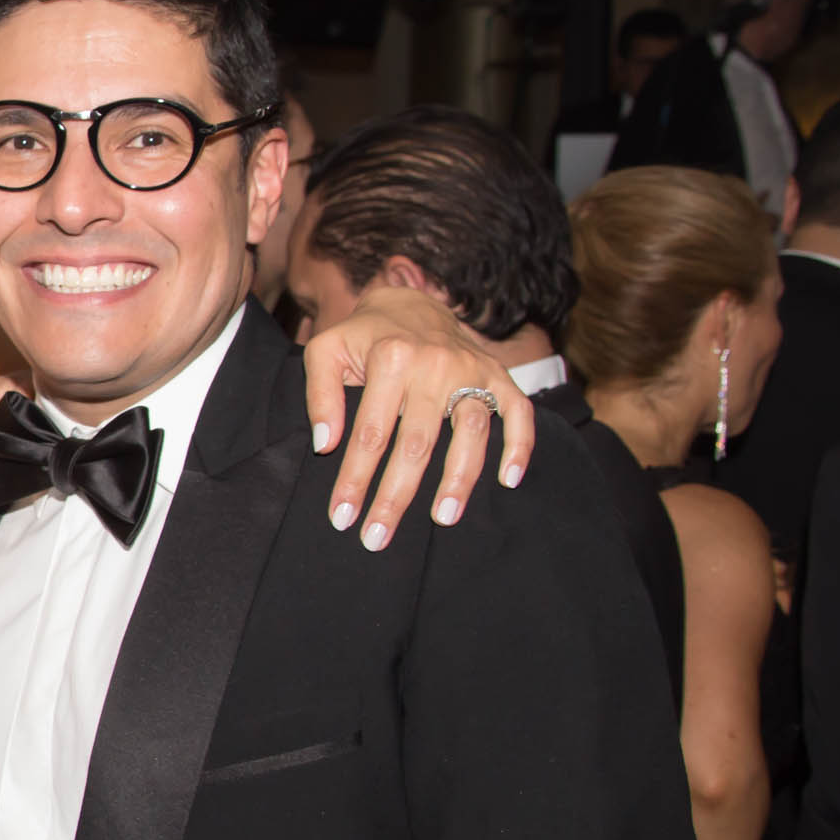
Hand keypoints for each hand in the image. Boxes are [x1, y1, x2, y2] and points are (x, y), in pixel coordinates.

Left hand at [301, 286, 535, 551]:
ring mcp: (472, 370)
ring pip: (471, 432)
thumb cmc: (361, 337)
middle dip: (396, 496)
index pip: (370, 434)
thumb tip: (326, 445)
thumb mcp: (325, 352)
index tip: (342, 519)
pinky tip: (508, 480)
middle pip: (417, 443)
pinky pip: (518, 412)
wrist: (409, 301)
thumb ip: (320, 396)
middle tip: (378, 538)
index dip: (355, 480)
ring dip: (459, 479)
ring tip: (443, 518)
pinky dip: (519, 445)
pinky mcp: (498, 374)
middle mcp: (435, 364)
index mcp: (390, 359)